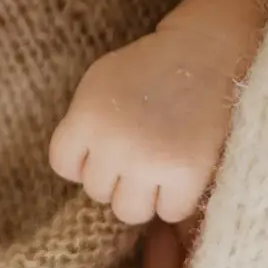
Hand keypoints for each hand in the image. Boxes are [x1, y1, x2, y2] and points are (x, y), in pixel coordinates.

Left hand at [49, 25, 240, 226]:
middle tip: (138, 152)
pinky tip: (180, 176)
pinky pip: (170, 213)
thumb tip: (78, 171)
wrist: (204, 54)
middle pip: (97, 191)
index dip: (84, 159)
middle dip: (116, 176)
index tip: (105, 147)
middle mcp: (114, 142)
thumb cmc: (148, 69)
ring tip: (157, 169)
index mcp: (87, 116)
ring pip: (129, 211)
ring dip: (142, 196)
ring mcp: (151, 160)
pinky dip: (176, 200)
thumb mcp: (99, 84)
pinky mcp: (187, 173)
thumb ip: (82, 125)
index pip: (64, 166)